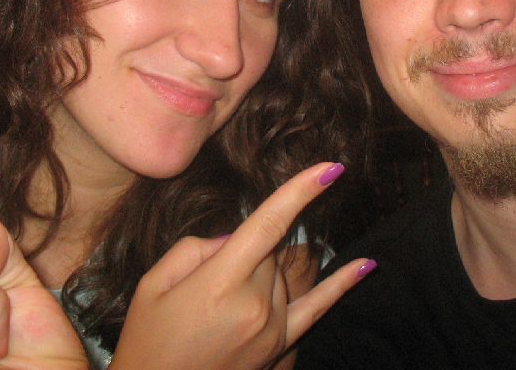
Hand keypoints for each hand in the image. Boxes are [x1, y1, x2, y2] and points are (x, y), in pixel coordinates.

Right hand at [110, 162, 374, 369]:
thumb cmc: (147, 339)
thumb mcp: (153, 284)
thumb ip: (196, 248)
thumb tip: (235, 239)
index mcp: (220, 284)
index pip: (268, 225)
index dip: (300, 192)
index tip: (330, 168)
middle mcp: (255, 305)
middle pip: (268, 250)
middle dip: (243, 250)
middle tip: (204, 283)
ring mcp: (272, 328)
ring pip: (281, 274)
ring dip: (259, 273)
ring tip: (216, 307)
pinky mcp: (279, 346)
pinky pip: (317, 309)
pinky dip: (342, 285)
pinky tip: (368, 264)